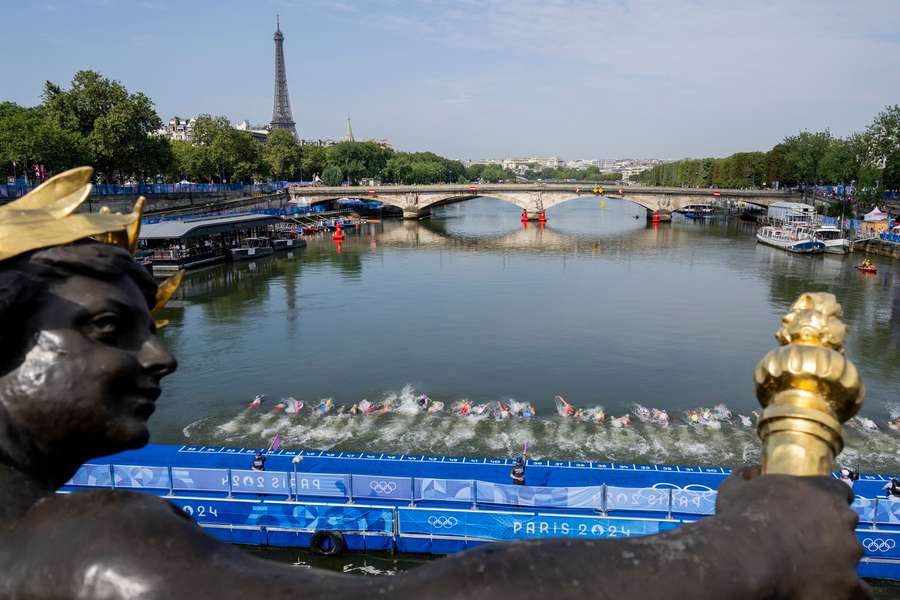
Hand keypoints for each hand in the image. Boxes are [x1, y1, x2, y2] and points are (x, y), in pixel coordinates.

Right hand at [716, 466, 870, 599]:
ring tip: (806, 568)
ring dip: (833, 560)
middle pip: (845, 524)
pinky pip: (858, 592)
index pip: (839, 491)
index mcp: (823, 491)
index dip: (826, 502)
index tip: (813, 511)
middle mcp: (844, 519)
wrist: (745, 557)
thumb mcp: (736, 489)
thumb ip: (746, 477)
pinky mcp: (849, 584)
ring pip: (849, 556)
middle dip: (829, 532)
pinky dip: (844, 591)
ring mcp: (849, 552)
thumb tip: (747, 472)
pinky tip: (822, 588)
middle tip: (803, 541)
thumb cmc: (741, 519)